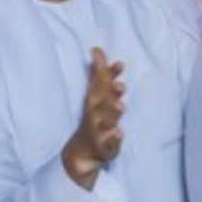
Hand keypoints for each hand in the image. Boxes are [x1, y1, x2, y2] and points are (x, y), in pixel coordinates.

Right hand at [62, 47, 126, 187]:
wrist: (81, 152)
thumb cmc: (93, 118)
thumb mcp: (96, 97)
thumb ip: (99, 73)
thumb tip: (97, 48)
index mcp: (96, 101)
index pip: (103, 85)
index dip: (111, 74)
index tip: (121, 64)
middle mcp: (96, 114)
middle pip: (104, 102)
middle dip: (112, 93)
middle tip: (121, 85)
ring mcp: (99, 131)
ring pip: (106, 122)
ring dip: (112, 114)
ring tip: (121, 105)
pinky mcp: (104, 149)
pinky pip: (109, 145)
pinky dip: (113, 140)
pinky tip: (120, 133)